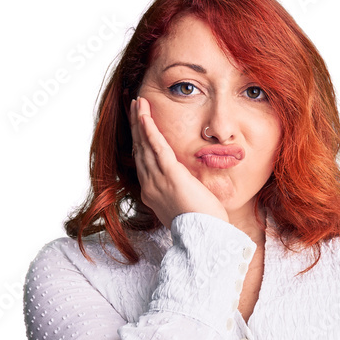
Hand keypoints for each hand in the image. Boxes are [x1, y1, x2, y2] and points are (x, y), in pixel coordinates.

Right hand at [130, 96, 230, 228]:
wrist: (205, 236)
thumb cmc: (201, 226)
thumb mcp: (185, 207)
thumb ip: (180, 193)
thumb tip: (185, 185)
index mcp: (152, 195)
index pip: (142, 164)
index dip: (139, 143)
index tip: (139, 129)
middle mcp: (150, 187)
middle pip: (140, 151)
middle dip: (136, 127)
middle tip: (134, 107)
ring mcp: (158, 181)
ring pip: (144, 145)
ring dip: (140, 121)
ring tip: (138, 103)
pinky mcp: (170, 175)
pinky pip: (156, 147)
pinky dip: (149, 129)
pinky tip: (144, 114)